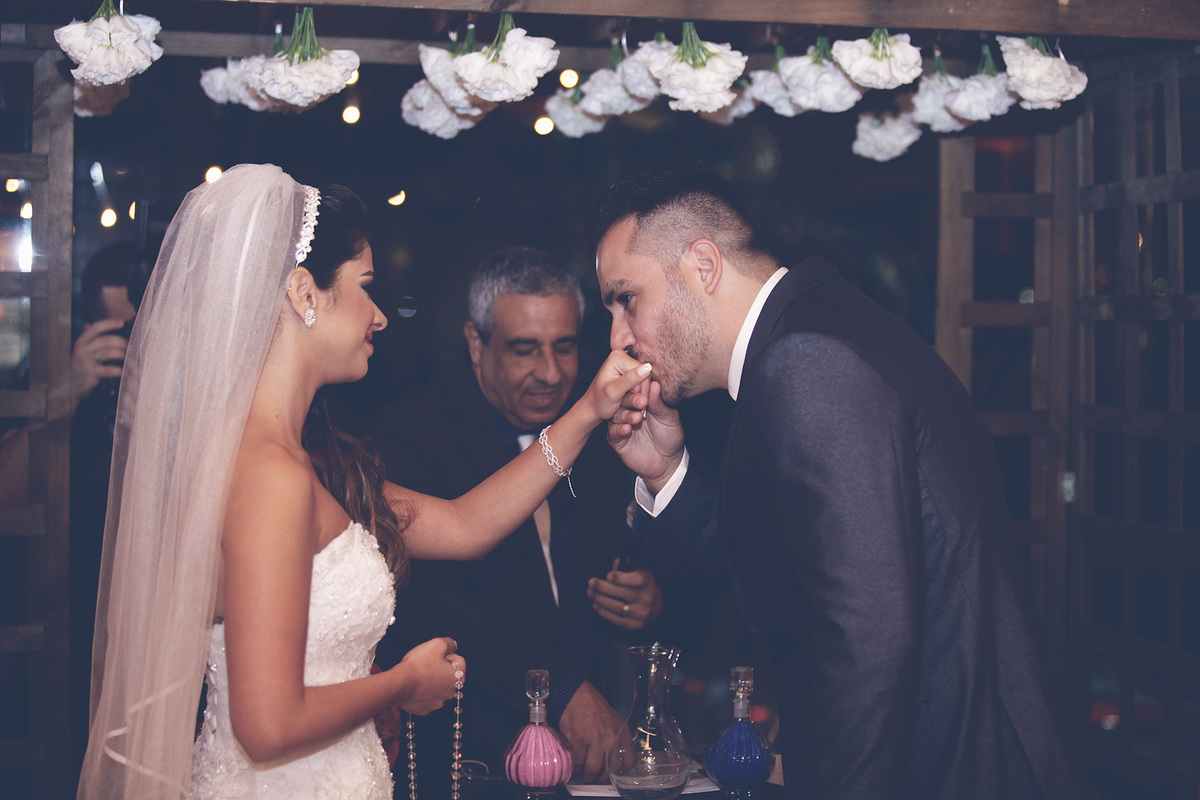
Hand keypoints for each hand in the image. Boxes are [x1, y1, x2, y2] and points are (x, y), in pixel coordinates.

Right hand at [71, 319, 128, 404]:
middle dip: (122, 343)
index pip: (95, 328)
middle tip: (130, 348)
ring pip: (110, 353)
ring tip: (131, 360)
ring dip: (124, 356)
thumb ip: (90, 339)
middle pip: (106, 340)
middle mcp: (82, 349)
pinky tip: (125, 371)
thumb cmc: (81, 366)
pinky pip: (109, 369)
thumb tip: (93, 324)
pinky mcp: (91, 373)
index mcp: (81, 341)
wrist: (70, 386)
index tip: (122, 322)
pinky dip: (120, 370)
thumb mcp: (83, 350)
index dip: (109, 324)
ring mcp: (86, 362)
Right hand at [391, 636, 463, 715]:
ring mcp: (437, 703)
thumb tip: (452, 646)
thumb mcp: (437, 644)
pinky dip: (422, 692)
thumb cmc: (418, 666)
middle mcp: (450, 693)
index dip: (447, 654)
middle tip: (427, 663)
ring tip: (420, 674)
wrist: (399, 684)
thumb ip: (449, 643)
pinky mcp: (425, 709)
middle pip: (449, 676)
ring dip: (432, 681)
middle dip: (440, 668)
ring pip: (438, 688)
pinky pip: (426, 698)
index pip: (459, 661)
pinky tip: (415, 686)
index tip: (436, 654)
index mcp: (457, 678)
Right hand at [558, 681, 623, 782]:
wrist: (577, 696)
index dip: (620, 772)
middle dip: (601, 778)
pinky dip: (575, 767)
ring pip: (591, 770)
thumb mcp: (615, 722)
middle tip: (596, 778)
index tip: (614, 774)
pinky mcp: (578, 742)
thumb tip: (618, 760)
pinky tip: (576, 764)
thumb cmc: (595, 708)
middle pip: (608, 771)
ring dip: (587, 775)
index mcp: (622, 734)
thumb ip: (618, 740)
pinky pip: (577, 763)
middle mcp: (610, 739)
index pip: (628, 762)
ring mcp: (594, 741)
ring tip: (584, 774)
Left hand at [581, 350, 652, 424]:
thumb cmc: (599, 401)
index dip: (640, 389)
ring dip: (638, 395)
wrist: (593, 409)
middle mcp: (623, 356)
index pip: (644, 371)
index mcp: (617, 356)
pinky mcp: (630, 372)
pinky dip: (637, 394)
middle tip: (625, 401)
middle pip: (645, 376)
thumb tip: (648, 367)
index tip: (627, 399)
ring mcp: (627, 364)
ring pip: (644, 382)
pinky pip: (642, 384)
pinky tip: (627, 398)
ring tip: (624, 400)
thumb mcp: (614, 392)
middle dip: (639, 392)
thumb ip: (630, 380)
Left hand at [588, 559, 662, 630]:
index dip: (622, 578)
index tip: (608, 575)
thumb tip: (615, 564)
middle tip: (591, 583)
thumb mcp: (639, 574)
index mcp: (648, 583)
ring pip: (617, 607)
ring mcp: (641, 613)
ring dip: (600, 599)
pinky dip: (603, 612)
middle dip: (604, 588)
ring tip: (590, 593)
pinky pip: (616, 619)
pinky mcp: (634, 625)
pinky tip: (596, 605)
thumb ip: (626, 569)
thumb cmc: (642, 588)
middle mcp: (647, 599)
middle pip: (623, 593)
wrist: (655, 608)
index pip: (638, 580)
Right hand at [607, 378, 684, 494]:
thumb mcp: (668, 417)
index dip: (638, 386)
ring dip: (626, 415)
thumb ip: (659, 403)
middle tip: (641, 401)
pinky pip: (614, 432)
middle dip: (631, 400)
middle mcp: (628, 411)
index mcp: (641, 402)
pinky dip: (619, 429)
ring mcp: (621, 424)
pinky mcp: (616, 439)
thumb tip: (655, 384)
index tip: (642, 383)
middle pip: (623, 401)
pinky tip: (627, 429)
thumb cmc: (670, 436)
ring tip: (637, 418)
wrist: (668, 462)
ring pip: (617, 415)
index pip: (635, 390)